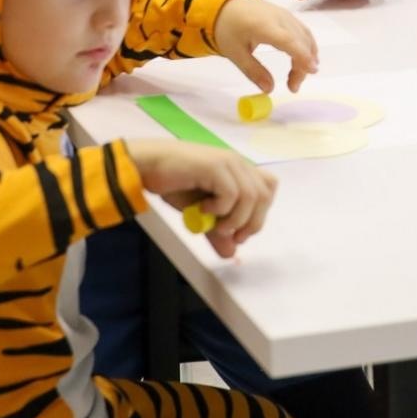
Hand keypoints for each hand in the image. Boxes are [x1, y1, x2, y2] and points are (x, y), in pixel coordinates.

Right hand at [127, 138, 276, 257]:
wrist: (147, 166)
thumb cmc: (173, 184)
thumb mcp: (200, 213)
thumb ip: (217, 230)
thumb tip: (231, 254)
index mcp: (239, 170)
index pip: (269, 188)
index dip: (260, 212)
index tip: (241, 231)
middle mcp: (238, 163)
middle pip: (264, 196)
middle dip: (252, 222)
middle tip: (232, 236)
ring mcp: (228, 162)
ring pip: (250, 197)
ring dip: (235, 219)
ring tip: (215, 225)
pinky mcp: (215, 166)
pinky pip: (231, 194)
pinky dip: (220, 209)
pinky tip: (202, 209)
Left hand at [212, 0, 318, 93]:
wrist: (225, 4)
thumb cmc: (227, 28)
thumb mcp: (235, 53)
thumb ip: (253, 71)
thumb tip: (269, 90)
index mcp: (264, 26)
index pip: (290, 41)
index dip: (303, 56)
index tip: (312, 72)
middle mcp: (279, 18)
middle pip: (301, 42)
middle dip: (303, 65)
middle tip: (293, 87)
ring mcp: (285, 15)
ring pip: (305, 36)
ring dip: (307, 56)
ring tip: (299, 76)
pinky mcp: (287, 16)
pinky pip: (303, 31)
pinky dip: (307, 46)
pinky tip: (304, 58)